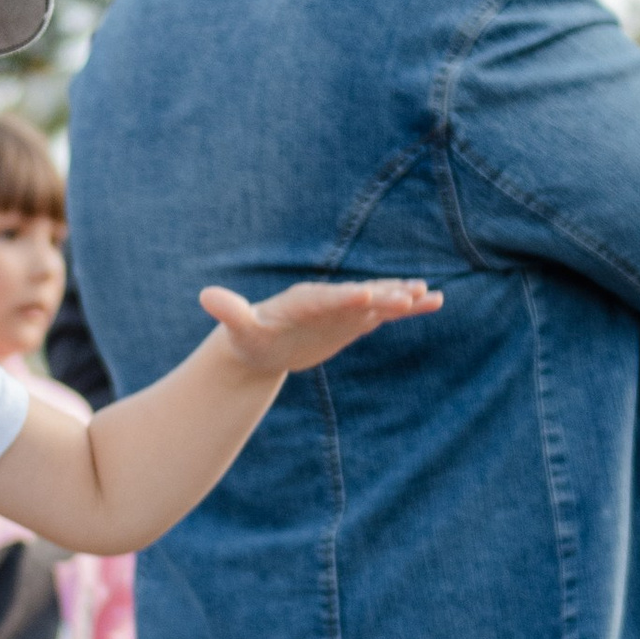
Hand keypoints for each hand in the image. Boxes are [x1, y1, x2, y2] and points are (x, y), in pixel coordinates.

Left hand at [198, 276, 441, 373]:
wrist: (262, 343)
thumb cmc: (248, 336)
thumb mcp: (238, 328)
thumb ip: (229, 311)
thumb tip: (206, 295)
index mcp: (304, 299)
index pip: (327, 297)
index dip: (345, 297)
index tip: (365, 295)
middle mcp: (330, 299)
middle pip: (361, 296)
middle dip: (385, 295)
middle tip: (411, 295)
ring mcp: (346, 309)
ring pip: (380, 301)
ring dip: (404, 297)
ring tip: (432, 296)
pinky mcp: (355, 320)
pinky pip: (386, 313)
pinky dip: (408, 308)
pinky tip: (433, 302)